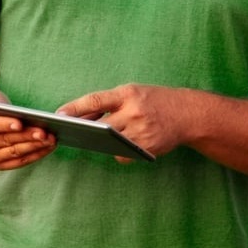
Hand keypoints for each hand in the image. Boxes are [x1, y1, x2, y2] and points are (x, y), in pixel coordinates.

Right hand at [0, 87, 53, 169]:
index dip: (4, 124)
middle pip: (6, 141)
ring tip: (51, 138)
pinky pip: (21, 161)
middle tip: (45, 132)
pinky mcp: (0, 165)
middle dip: (26, 136)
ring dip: (35, 146)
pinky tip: (49, 146)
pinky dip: (36, 154)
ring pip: (15, 152)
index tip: (20, 122)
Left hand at [59, 83, 191, 161]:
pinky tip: (126, 144)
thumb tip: (81, 117)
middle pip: (99, 125)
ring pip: (109, 142)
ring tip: (100, 138)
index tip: (59, 114)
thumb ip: (111, 103)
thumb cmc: (156, 101)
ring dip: (103, 141)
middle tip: (71, 133)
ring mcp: (141, 131)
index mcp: (128, 94)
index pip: (95, 100)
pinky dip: (120, 151)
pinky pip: (122, 154)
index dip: (74, 108)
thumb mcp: (134, 93)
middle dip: (85, 130)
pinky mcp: (146, 148)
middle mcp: (134, 112)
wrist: (188, 114)